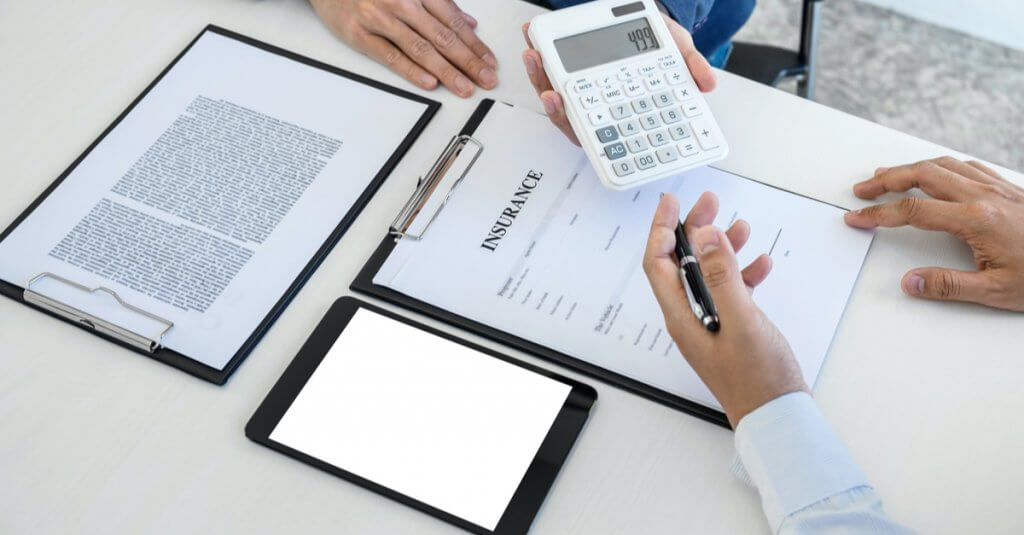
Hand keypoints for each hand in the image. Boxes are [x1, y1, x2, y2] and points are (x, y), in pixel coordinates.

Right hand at [311, 0, 497, 96]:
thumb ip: (439, 5)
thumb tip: (468, 22)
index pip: (454, 22)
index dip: (475, 44)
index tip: (489, 62)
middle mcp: (402, 2)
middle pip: (443, 37)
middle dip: (469, 61)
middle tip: (486, 80)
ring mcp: (380, 19)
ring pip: (421, 48)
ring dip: (447, 71)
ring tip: (464, 87)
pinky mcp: (360, 35)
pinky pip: (390, 55)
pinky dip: (411, 70)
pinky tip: (429, 82)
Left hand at [521, 15, 714, 145]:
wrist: (650, 22)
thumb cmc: (660, 48)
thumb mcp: (679, 55)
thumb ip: (691, 69)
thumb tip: (706, 84)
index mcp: (618, 115)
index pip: (596, 132)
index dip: (579, 127)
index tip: (572, 113)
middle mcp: (594, 107)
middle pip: (567, 115)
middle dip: (554, 105)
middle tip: (551, 90)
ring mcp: (577, 89)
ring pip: (553, 92)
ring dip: (539, 76)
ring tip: (534, 56)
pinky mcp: (566, 68)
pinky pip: (548, 67)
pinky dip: (539, 53)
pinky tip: (531, 37)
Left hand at [643, 193, 807, 427]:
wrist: (778, 418)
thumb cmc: (757, 381)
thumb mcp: (741, 321)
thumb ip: (722, 276)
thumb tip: (704, 237)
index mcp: (682, 316)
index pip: (658, 263)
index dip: (661, 229)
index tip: (672, 202)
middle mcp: (690, 319)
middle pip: (682, 263)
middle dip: (694, 230)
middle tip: (710, 203)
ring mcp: (710, 325)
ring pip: (708, 274)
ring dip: (721, 248)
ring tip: (739, 225)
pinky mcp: (730, 331)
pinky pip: (731, 293)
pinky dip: (743, 274)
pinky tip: (760, 264)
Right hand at [844, 156, 1023, 310]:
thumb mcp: (995, 291)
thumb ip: (947, 285)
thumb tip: (910, 282)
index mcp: (977, 220)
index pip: (913, 211)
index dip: (879, 213)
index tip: (858, 217)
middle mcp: (984, 196)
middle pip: (922, 174)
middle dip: (886, 180)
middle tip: (863, 190)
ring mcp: (998, 187)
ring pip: (943, 164)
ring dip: (910, 168)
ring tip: (887, 176)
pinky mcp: (1009, 187)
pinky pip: (967, 165)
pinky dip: (940, 165)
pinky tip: (934, 172)